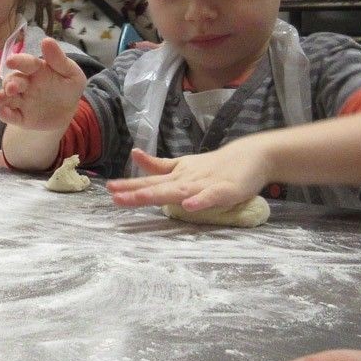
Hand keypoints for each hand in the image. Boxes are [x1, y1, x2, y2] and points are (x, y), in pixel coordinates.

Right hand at [0, 37, 86, 131]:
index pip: (26, 63)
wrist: (66, 112)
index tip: (11, 61)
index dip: (19, 61)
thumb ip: (59, 60)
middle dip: (11, 83)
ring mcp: (20, 100)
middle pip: (13, 80)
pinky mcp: (19, 117)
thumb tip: (46, 40)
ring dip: (0, 97)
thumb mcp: (71, 74)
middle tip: (12, 88)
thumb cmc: (68, 88)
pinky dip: (4, 114)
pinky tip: (3, 112)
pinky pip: (9, 115)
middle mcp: (24, 83)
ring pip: (6, 97)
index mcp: (36, 70)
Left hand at [106, 141, 271, 210]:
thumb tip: (135, 155)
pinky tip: (188, 205)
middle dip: (136, 193)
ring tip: (139, 199)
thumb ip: (160, 165)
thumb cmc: (214, 165)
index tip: (109, 189)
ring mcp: (205, 184)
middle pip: (158, 187)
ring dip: (159, 195)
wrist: (251, 156)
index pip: (149, 182)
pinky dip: (200, 201)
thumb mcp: (183, 165)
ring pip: (178, 191)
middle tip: (115, 196)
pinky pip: (211, 197)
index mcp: (176, 176)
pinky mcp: (225, 190)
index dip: (130, 186)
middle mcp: (186, 179)